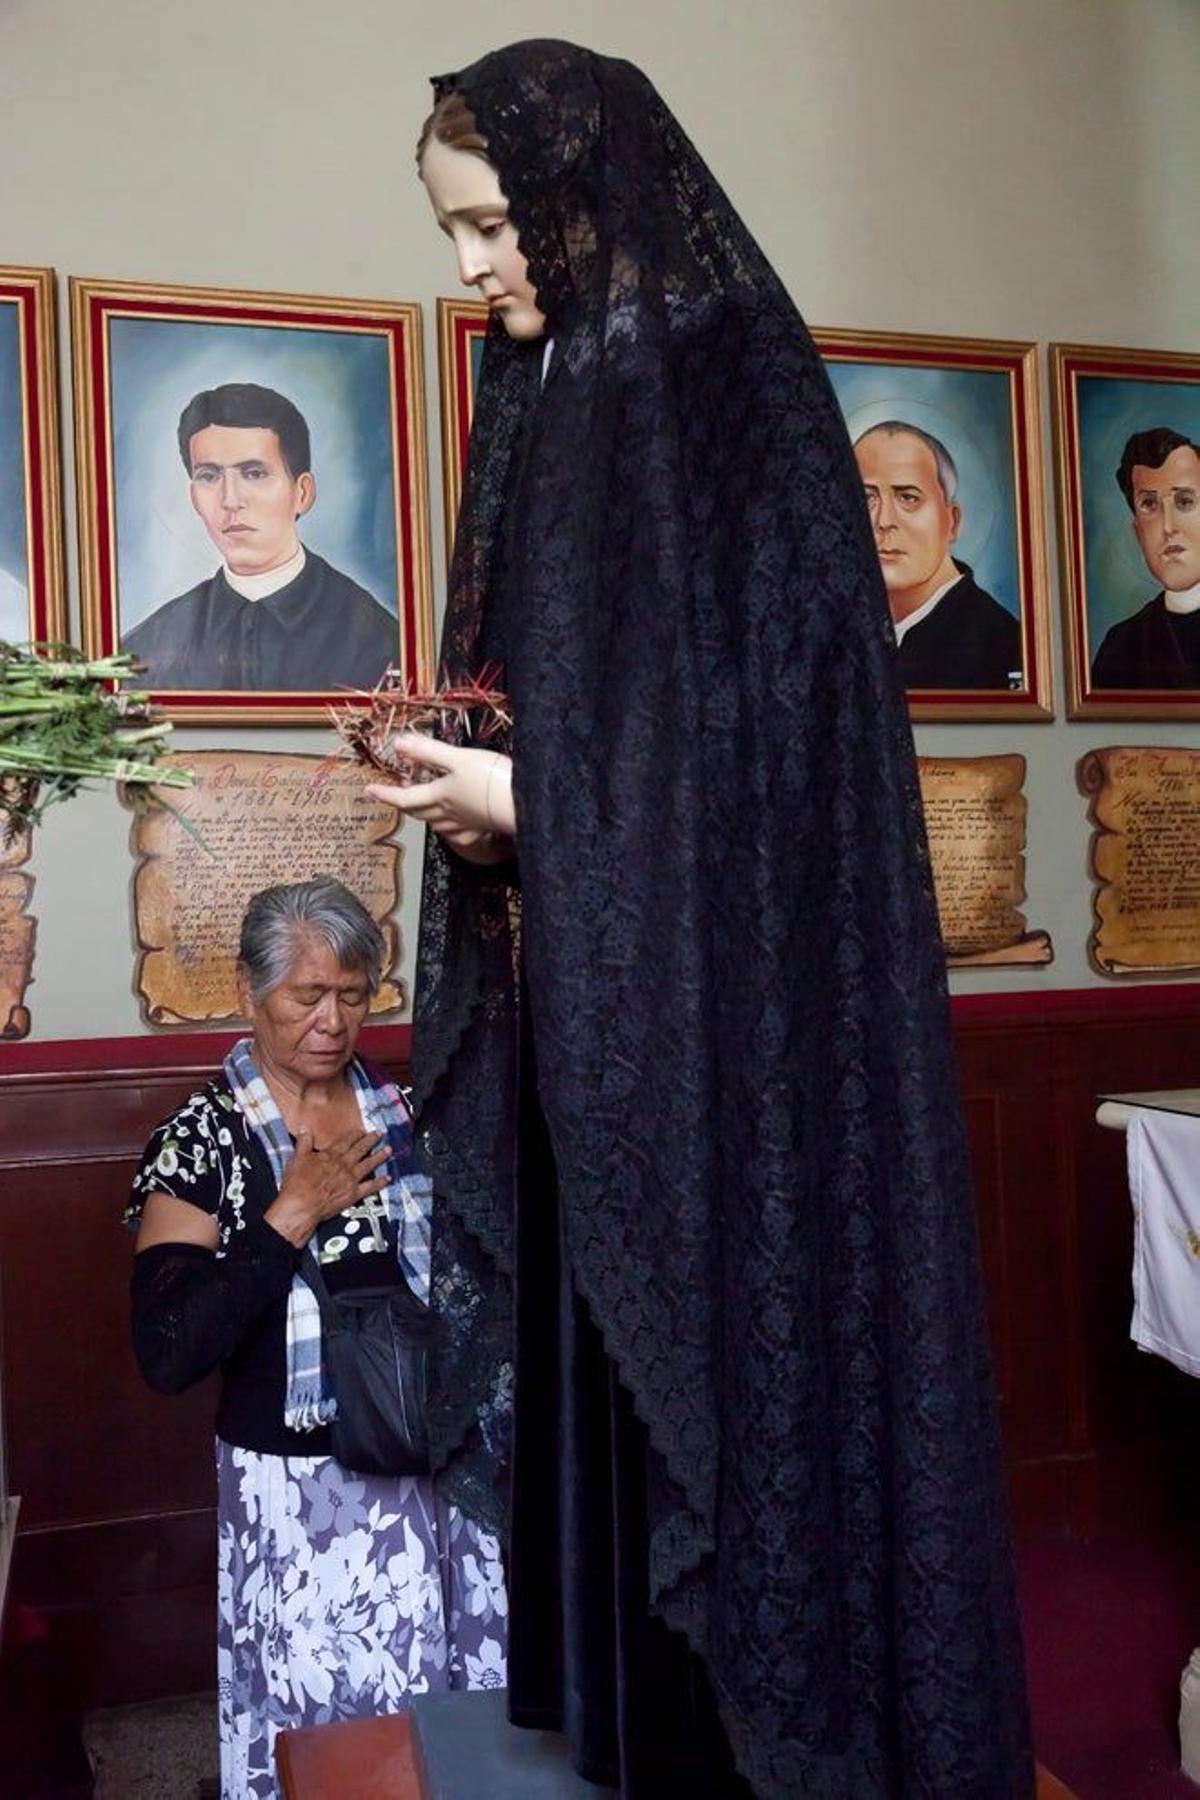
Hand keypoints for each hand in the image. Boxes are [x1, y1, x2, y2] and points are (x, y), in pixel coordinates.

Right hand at [266, 1128, 390, 1246]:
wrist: (301, 1205)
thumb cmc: (297, 1184)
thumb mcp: (297, 1158)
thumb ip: (303, 1143)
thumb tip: (305, 1129)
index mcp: (331, 1155)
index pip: (346, 1142)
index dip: (355, 1135)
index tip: (362, 1130)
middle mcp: (344, 1165)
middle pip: (360, 1150)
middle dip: (371, 1141)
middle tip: (380, 1134)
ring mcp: (350, 1179)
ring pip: (368, 1165)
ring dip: (379, 1157)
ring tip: (389, 1150)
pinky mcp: (353, 1194)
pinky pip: (370, 1187)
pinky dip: (380, 1182)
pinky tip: (388, 1178)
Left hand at [365, 734, 515, 861]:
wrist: (524, 806)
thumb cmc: (492, 781)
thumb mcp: (458, 758)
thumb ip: (428, 751)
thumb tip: (398, 744)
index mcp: (440, 795)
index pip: (405, 797)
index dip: (386, 793)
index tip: (369, 790)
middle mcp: (449, 813)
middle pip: (418, 812)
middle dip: (403, 803)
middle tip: (394, 795)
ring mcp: (465, 823)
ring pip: (436, 823)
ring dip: (424, 814)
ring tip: (421, 804)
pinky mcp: (482, 828)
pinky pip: (459, 833)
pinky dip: (450, 828)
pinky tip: (453, 826)